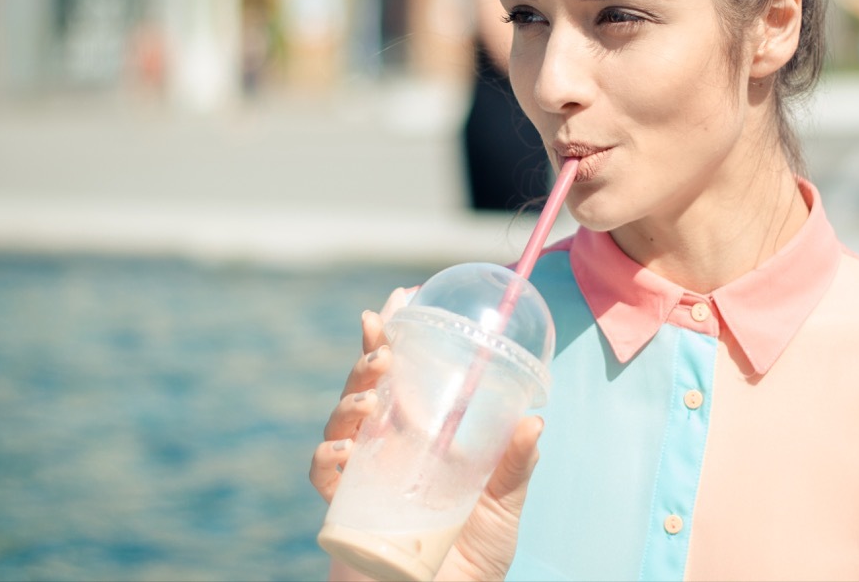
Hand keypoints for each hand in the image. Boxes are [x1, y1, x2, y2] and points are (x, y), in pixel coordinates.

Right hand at [309, 287, 544, 581]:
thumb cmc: (474, 556)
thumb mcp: (503, 506)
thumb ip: (516, 466)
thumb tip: (535, 423)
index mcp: (420, 435)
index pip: (403, 376)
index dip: (393, 338)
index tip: (396, 301)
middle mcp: (386, 447)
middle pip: (366, 389)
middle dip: (367, 360)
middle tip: (383, 347)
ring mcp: (361, 475)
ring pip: (340, 423)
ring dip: (349, 402)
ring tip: (370, 400)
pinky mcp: (344, 509)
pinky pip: (324, 476)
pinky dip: (326, 458)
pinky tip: (343, 451)